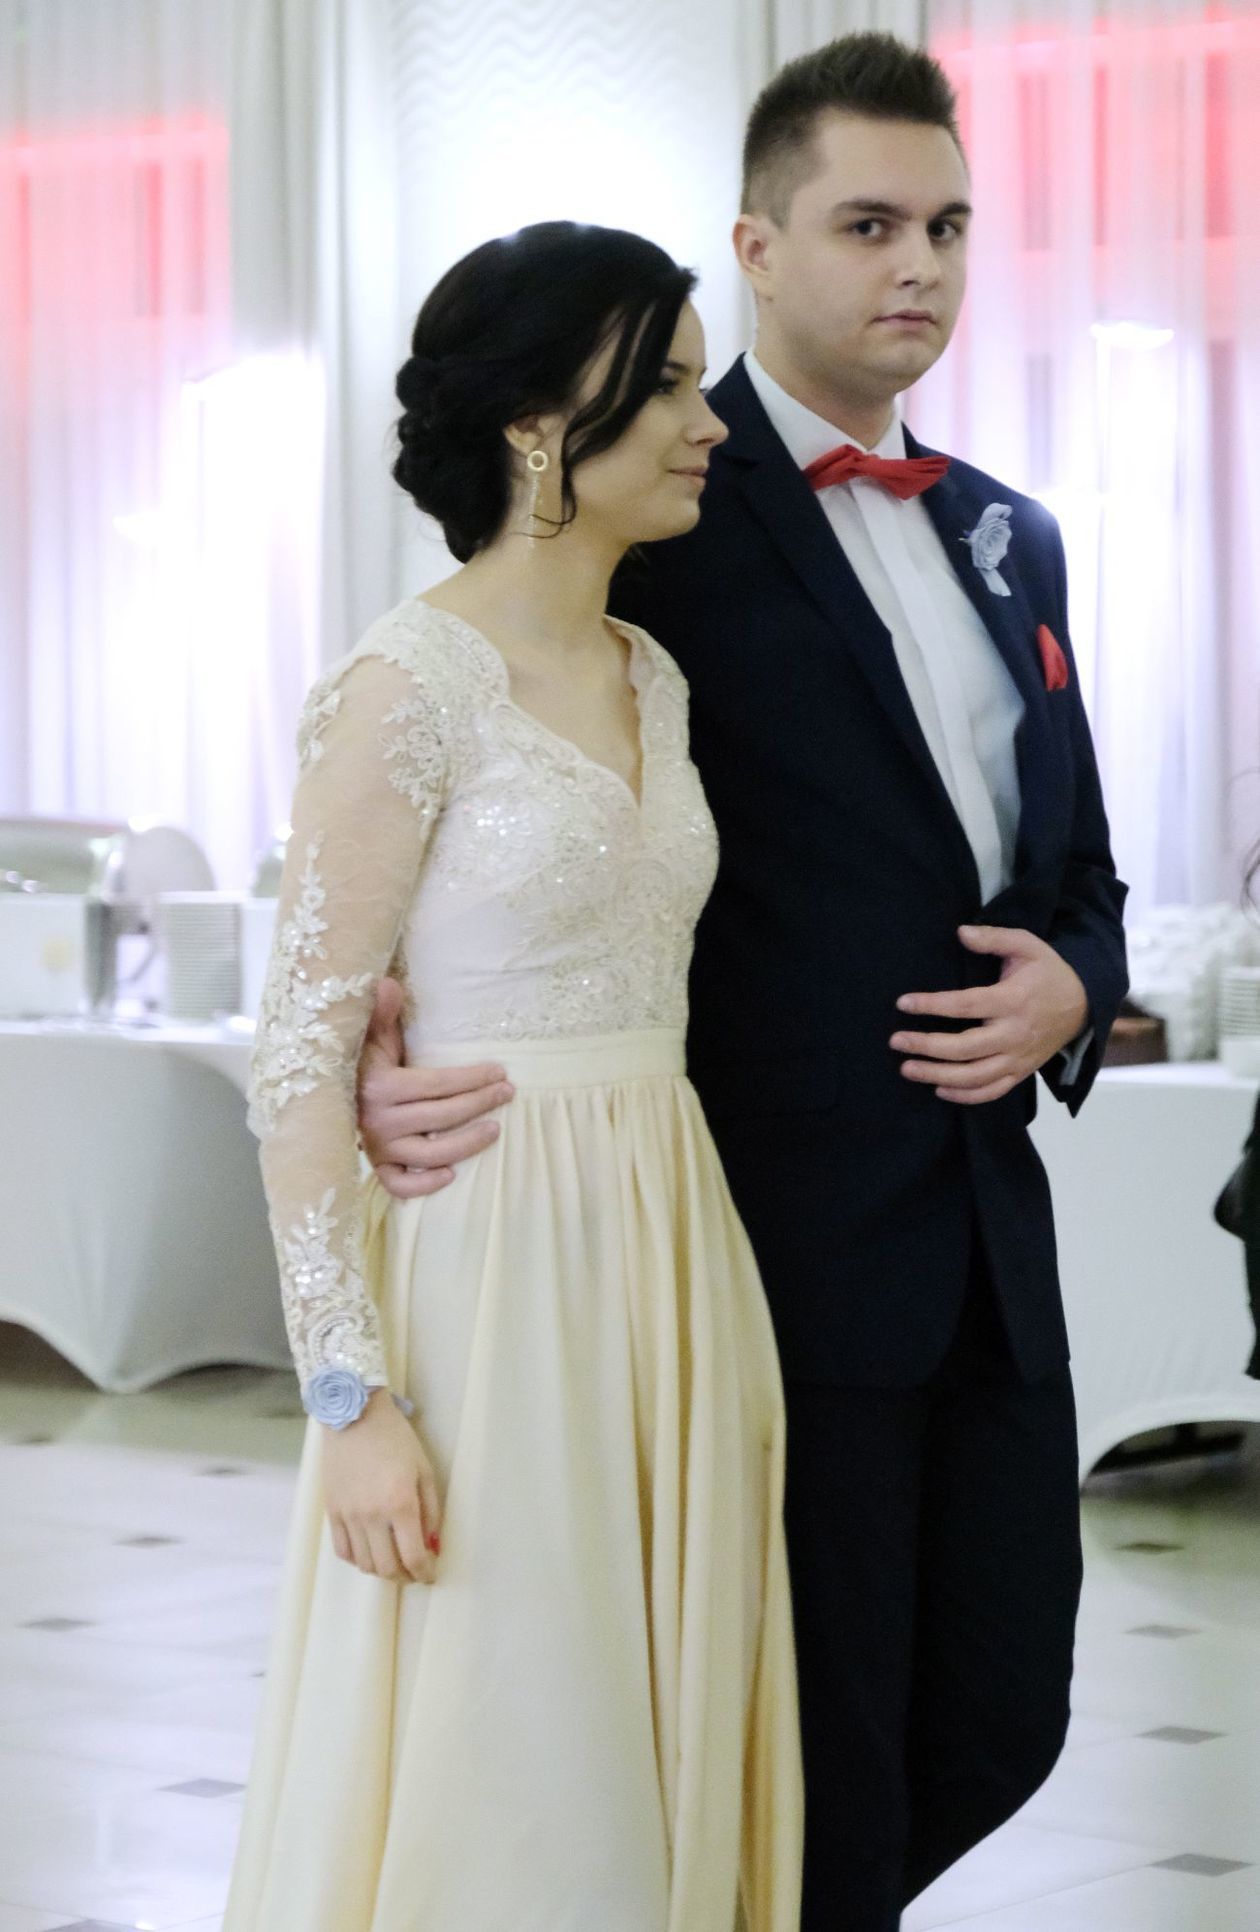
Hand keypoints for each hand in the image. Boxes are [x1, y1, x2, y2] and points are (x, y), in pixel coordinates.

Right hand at [322, 1389, 443, 1583]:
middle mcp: (372, 1516)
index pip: (413, 1557)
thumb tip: (432, 1545)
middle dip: (405, 1576)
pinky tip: (370, 1552)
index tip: (430, 1574)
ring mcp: (348, 1516)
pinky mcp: (331, 1512)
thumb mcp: (423, 1470)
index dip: (424, 1573)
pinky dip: (358, 1560)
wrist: (355, 1415)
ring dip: (382, 1570)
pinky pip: (343, 1551)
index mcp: (400, 1504)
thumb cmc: (396, 1438)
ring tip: (394, 1561)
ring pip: (364, 1564)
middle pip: (387, 1568)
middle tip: (414, 1570)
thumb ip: (431, 1511)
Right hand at [358, 978, 514, 1200]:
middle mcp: (377, 1120)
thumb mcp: (371, 1035)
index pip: (436, 1084)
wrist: (327, 1093)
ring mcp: (376, 1147)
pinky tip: (452, 1174)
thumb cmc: (362, 1061)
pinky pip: (399, 1184)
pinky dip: (424, 1184)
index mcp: (379, 1086)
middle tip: (507, 1093)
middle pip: (440, 1117)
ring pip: (428, 1154)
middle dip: (479, 1103)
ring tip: (494, 1130)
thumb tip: (388, 983)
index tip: (500, 1072)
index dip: (471, 1079)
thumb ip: (381, 1012)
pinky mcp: (376, 1166)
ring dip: (465, 1144)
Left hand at [890, 925, 1088, 1105]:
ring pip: (974, 1076)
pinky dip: (965, 1096)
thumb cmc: (1048, 972)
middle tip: (896, 1040)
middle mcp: (1014, 1034)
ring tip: (907, 1068)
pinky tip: (939, 1090)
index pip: (965, 1006)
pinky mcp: (1021, 1072)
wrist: (1083, 1005)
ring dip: (937, 1075)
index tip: (903, 1003)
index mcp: (1013, 1000)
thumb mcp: (1027, 945)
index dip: (932, 1005)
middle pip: (965, 1048)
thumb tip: (960, 932)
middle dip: (926, 1046)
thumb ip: (994, 937)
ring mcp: (1018, 1058)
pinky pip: (992, 1092)